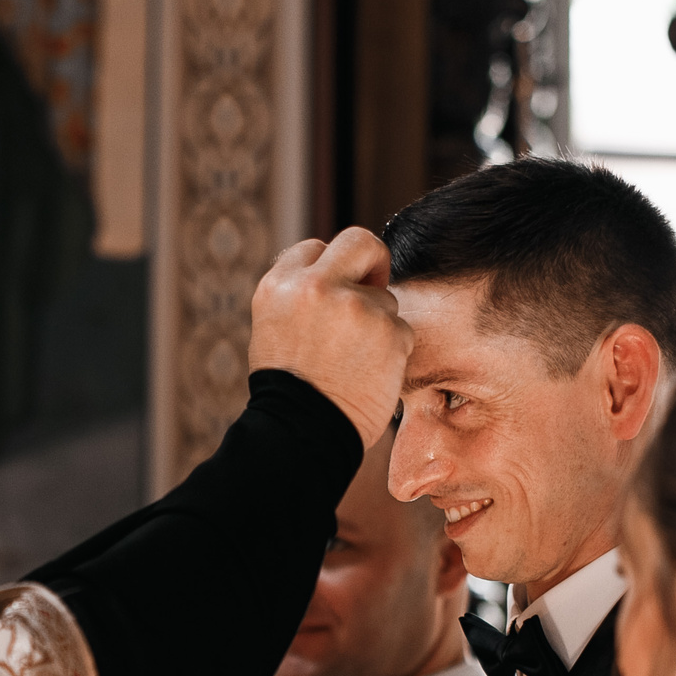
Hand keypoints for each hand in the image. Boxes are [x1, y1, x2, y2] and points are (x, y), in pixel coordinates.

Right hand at [249, 227, 412, 446]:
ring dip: (378, 325)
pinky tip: (370, 375)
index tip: (334, 290)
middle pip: (360, 242)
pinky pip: (402, 330)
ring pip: (385, 298)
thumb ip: (300, 294)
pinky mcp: (389, 331)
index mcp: (280, 284)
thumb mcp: (273, 327)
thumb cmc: (288, 388)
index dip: (329, 269)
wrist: (302, 433)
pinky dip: (393, 353)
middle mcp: (315, 286)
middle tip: (372, 287)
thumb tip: (335, 272)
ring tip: (354, 361)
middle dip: (371, 262)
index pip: (316, 248)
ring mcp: (355, 306)